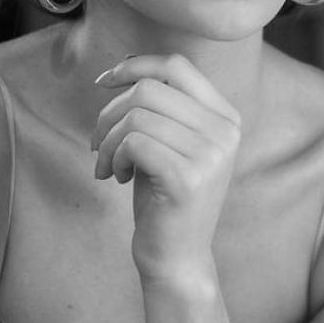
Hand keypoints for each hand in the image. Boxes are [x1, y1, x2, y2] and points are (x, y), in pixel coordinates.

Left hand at [91, 54, 240, 280]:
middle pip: (149, 90)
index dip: (134, 66)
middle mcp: (225, 132)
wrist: (177, 257)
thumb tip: (126, 65)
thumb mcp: (167, 142)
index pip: (176, 66)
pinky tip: (115, 178)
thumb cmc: (163, 197)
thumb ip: (159, 106)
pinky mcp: (188, 178)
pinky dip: (113, 157)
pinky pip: (134, 143)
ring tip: (107, 164)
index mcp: (225, 117)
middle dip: (109, 113)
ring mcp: (211, 155)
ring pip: (136, 117)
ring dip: (108, 141)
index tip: (103, 83)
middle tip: (98, 143)